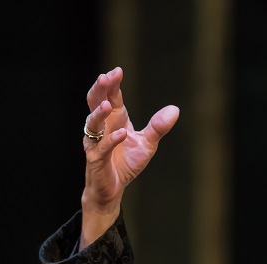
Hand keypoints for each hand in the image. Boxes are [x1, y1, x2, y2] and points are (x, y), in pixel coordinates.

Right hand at [80, 66, 180, 247]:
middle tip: (105, 77)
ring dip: (99, 113)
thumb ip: (158, 127)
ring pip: (92, 123)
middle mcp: (102, 127)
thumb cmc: (125, 163)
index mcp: (114, 119)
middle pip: (95, 103)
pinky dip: (111, 140)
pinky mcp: (96, 159)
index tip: (118, 71)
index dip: (112, 84)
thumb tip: (175, 109)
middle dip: (99, 90)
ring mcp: (96, 142)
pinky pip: (102, 147)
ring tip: (108, 104)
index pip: (111, 96)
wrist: (114, 189)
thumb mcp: (147, 144)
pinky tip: (122, 133)